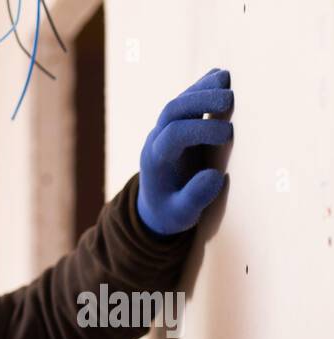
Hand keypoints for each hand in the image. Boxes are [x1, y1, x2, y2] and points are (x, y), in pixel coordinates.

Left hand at [136, 67, 233, 235]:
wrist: (157, 206)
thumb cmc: (171, 212)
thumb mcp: (181, 215)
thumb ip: (194, 199)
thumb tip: (215, 177)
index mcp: (155, 161)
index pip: (172, 136)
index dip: (199, 130)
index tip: (228, 134)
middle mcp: (157, 140)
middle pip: (172, 111)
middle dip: (199, 101)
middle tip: (230, 99)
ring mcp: (166, 129)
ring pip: (180, 101)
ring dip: (203, 88)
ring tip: (228, 79)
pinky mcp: (178, 123)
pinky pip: (188, 99)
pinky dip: (203, 86)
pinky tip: (222, 76)